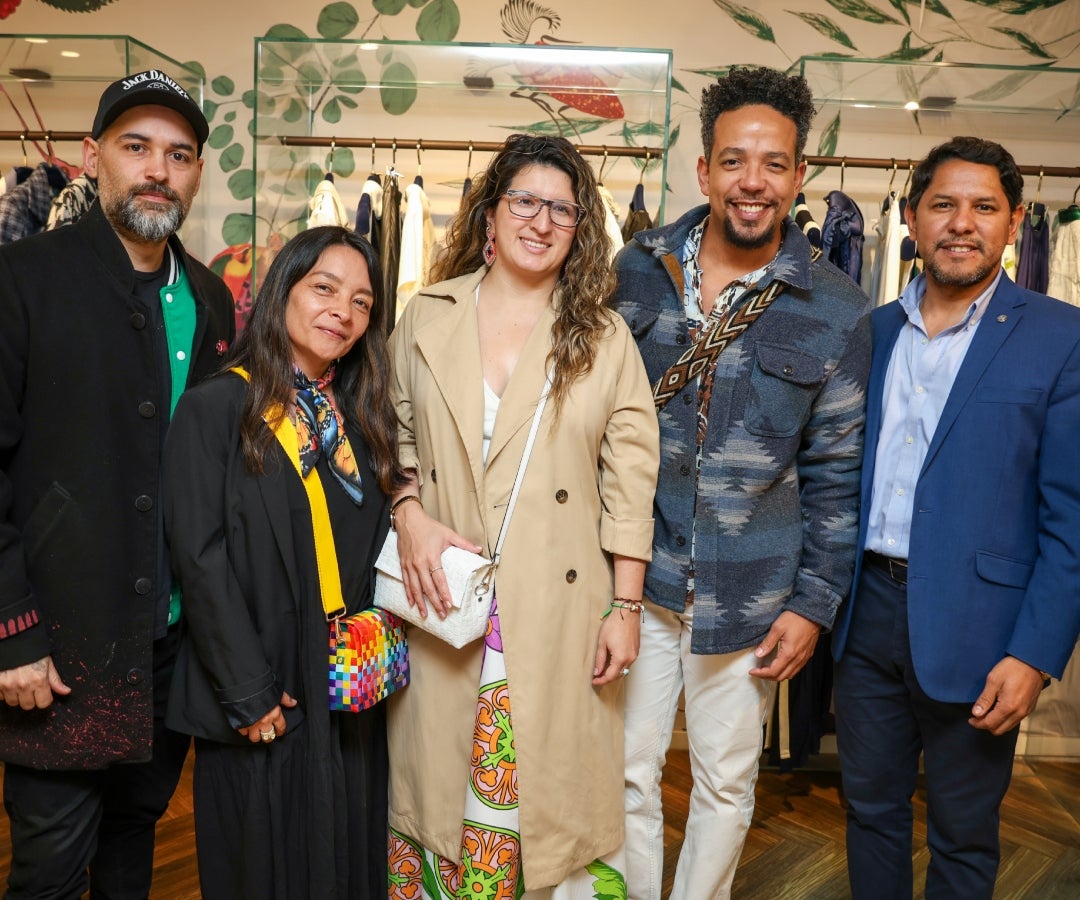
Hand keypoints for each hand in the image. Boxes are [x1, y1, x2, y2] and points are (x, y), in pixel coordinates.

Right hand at [0, 656, 70, 709]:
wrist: (13, 642)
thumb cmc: (32, 652)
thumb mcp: (47, 663)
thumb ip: (55, 680)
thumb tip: (66, 691)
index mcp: (39, 680)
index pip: (43, 703)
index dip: (44, 699)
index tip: (42, 693)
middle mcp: (23, 685)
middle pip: (28, 705)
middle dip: (30, 698)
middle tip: (29, 688)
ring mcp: (8, 685)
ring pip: (13, 702)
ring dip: (16, 696)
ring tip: (18, 683)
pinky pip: (1, 697)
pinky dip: (4, 692)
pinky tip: (8, 682)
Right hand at [238, 691, 296, 743]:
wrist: (244, 687)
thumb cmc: (261, 688)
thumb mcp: (277, 692)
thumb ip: (285, 699)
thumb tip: (293, 703)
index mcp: (275, 714)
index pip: (281, 728)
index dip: (281, 731)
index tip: (280, 732)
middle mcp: (264, 722)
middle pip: (268, 737)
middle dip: (269, 736)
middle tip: (268, 733)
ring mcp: (252, 724)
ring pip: (255, 738)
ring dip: (256, 736)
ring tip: (257, 732)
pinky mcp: (242, 724)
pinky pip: (244, 733)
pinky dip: (245, 731)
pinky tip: (247, 727)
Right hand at [394, 502, 482, 618]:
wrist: (408, 519)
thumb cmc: (429, 526)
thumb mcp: (448, 533)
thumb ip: (464, 543)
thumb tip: (479, 549)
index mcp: (432, 557)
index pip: (439, 579)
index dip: (444, 593)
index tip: (449, 604)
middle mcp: (419, 563)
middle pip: (427, 588)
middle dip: (435, 603)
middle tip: (441, 614)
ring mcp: (410, 565)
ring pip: (415, 588)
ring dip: (420, 603)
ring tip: (425, 615)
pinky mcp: (403, 564)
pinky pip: (405, 582)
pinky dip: (408, 594)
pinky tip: (411, 603)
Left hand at [592, 606, 640, 685]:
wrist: (627, 613)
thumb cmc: (613, 625)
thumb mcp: (602, 642)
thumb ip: (599, 659)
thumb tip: (597, 672)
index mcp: (620, 658)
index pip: (610, 676)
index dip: (601, 681)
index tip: (594, 681)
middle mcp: (630, 659)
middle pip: (618, 675)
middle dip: (607, 677)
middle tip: (597, 676)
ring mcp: (634, 655)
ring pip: (623, 669)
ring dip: (614, 671)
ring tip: (603, 669)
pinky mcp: (636, 650)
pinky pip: (628, 663)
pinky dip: (619, 665)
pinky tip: (612, 661)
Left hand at [749, 611, 820, 681]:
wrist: (812, 613)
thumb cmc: (795, 618)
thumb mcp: (777, 628)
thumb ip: (768, 643)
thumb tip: (758, 654)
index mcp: (789, 653)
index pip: (773, 671)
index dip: (761, 674)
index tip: (752, 671)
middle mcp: (798, 659)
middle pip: (781, 677)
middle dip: (767, 677)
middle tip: (757, 672)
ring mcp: (804, 658)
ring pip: (790, 675)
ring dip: (777, 676)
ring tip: (766, 670)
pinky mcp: (807, 655)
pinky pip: (796, 669)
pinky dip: (786, 671)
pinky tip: (780, 665)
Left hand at [969, 657, 1043, 735]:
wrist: (1033, 662)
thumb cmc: (1012, 668)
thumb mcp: (993, 680)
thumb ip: (985, 699)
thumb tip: (976, 714)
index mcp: (1009, 707)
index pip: (990, 724)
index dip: (978, 723)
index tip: (971, 719)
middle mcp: (1019, 713)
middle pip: (999, 730)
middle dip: (986, 725)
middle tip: (977, 716)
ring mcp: (1026, 712)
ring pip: (1008, 727)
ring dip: (996, 723)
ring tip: (986, 712)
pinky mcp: (1030, 708)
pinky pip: (1015, 721)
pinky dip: (1005, 720)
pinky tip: (998, 709)